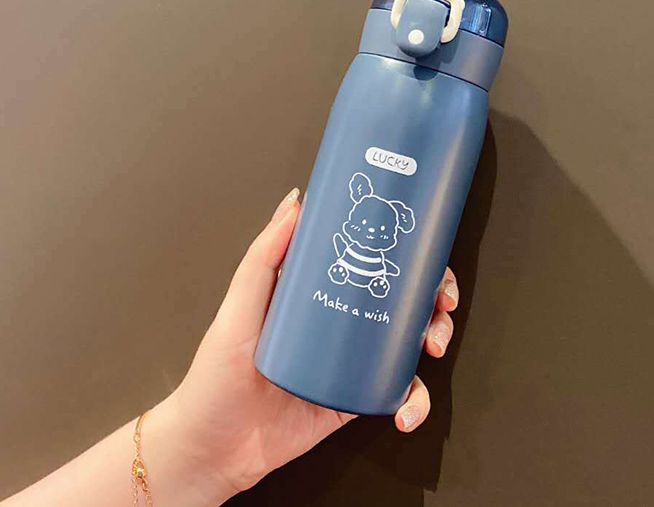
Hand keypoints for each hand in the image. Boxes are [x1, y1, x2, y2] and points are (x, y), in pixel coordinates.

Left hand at [149, 188, 459, 500]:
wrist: (213, 449)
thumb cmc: (216, 375)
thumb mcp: (239, 307)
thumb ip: (263, 256)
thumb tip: (294, 204)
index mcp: (320, 292)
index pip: (371, 261)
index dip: (409, 256)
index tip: (428, 254)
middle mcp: (342, 322)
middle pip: (404, 300)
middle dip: (435, 299)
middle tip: (440, 306)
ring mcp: (351, 362)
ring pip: (411, 343)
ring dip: (435, 340)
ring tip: (432, 347)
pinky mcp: (356, 400)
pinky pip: (398, 394)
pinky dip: (414, 402)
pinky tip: (407, 410)